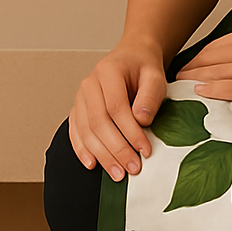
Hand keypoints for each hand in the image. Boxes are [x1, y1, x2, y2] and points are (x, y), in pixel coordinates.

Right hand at [67, 37, 168, 178]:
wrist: (132, 57)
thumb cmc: (144, 68)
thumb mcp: (156, 76)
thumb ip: (150, 96)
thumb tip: (141, 120)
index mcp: (108, 72)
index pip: (116, 108)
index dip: (130, 132)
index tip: (145, 150)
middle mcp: (89, 84)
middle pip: (98, 122)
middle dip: (116, 149)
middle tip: (133, 168)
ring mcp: (80, 97)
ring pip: (86, 130)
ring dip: (101, 155)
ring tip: (118, 174)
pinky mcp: (78, 108)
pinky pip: (75, 131)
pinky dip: (82, 149)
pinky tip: (92, 164)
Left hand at [176, 25, 231, 108]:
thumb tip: (223, 61)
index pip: (216, 45)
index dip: (195, 58)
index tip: (180, 67)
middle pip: (212, 58)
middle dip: (189, 69)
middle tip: (169, 80)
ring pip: (218, 73)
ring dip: (194, 81)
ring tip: (177, 89)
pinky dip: (213, 91)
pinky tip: (199, 94)